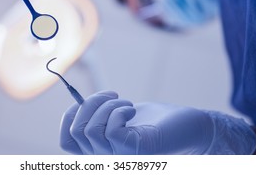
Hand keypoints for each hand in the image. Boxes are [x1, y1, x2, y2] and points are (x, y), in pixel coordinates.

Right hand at [60, 91, 255, 153]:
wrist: (189, 127)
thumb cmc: (154, 121)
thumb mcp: (119, 114)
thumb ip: (97, 116)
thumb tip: (75, 104)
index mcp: (101, 151)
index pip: (66, 142)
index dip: (68, 117)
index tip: (82, 100)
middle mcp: (108, 160)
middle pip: (76, 132)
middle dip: (89, 104)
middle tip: (112, 95)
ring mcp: (122, 159)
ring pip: (91, 130)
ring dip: (106, 105)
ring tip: (126, 102)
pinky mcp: (138, 152)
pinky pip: (112, 130)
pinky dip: (119, 111)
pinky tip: (133, 109)